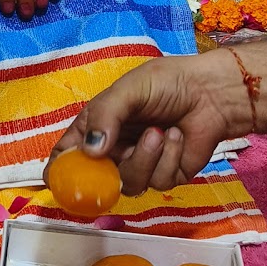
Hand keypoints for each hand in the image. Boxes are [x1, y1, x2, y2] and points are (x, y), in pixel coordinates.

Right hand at [44, 50, 244, 193]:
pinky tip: (176, 136)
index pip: (70, 151)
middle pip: (97, 177)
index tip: (54, 178)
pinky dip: (167, 157)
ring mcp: (140, 164)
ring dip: (145, 157)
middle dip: (109, 169)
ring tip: (159, 130)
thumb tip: (90, 151)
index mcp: (99, 125)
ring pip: (129, 183)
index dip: (60, 168)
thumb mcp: (130, 89)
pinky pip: (158, 181)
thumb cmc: (168, 83)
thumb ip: (106, 116)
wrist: (212, 92)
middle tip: (118, 153)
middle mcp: (116, 149)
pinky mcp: (165, 176)